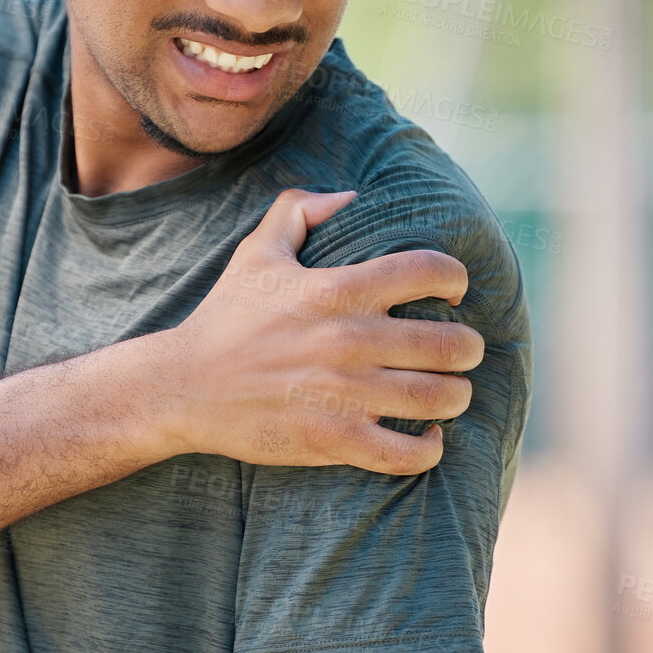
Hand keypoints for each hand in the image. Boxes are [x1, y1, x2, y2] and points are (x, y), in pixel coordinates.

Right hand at [158, 188, 483, 472]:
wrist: (184, 387)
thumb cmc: (226, 319)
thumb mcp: (256, 254)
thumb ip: (299, 211)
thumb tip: (349, 198)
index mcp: (336, 289)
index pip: (428, 270)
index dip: (454, 278)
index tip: (451, 293)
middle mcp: (348, 340)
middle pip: (450, 344)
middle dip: (468, 347)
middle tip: (462, 350)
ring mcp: (343, 394)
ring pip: (438, 399)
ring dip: (454, 396)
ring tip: (448, 392)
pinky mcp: (333, 440)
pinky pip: (406, 453)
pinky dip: (427, 449)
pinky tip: (424, 438)